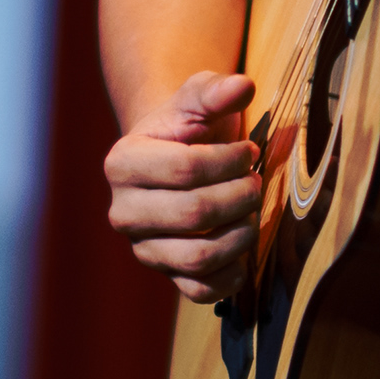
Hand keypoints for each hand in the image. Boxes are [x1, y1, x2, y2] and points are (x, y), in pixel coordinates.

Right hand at [105, 71, 261, 301]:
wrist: (176, 161)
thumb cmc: (189, 127)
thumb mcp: (197, 100)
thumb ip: (216, 90)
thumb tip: (243, 86)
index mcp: (122, 163)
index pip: (186, 169)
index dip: (230, 160)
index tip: (249, 150)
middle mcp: (122, 212)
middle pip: (194, 214)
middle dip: (240, 196)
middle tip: (257, 181)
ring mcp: (142, 248)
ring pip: (199, 257)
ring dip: (241, 234)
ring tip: (253, 211)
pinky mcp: (165, 275)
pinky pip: (200, 291)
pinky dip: (231, 275)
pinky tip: (243, 249)